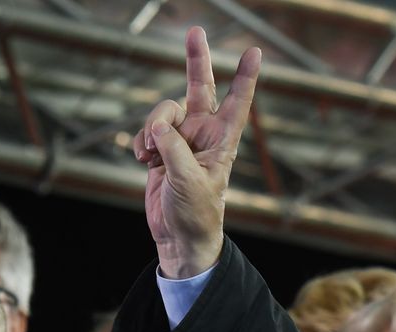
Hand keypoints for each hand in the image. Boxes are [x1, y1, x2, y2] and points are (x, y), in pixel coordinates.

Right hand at [134, 28, 261, 277]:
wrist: (178, 237)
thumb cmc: (196, 214)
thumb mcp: (188, 182)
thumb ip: (173, 150)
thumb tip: (157, 126)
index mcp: (222, 142)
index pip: (237, 103)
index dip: (245, 78)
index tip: (254, 51)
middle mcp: (203, 134)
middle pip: (199, 88)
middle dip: (196, 60)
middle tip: (195, 30)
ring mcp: (181, 139)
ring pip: (163, 112)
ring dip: (152, 129)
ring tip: (150, 155)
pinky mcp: (160, 149)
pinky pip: (147, 131)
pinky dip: (141, 142)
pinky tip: (142, 161)